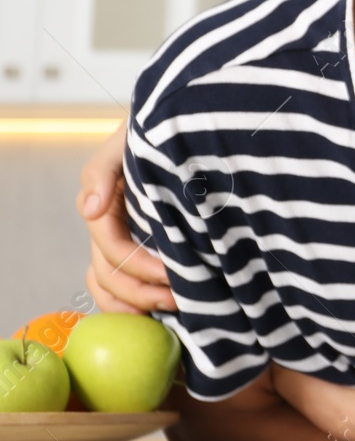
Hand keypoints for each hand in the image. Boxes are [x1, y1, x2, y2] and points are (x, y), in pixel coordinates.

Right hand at [78, 119, 173, 312]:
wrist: (179, 125)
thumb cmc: (155, 131)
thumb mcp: (127, 141)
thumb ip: (103, 171)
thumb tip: (89, 210)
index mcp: (104, 205)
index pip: (111, 247)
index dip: (139, 266)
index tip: (173, 274)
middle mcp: (108, 226)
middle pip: (108, 274)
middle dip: (140, 293)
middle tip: (178, 300)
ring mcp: (123, 237)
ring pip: (108, 285)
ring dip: (134, 304)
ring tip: (171, 310)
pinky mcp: (142, 243)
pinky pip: (123, 283)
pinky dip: (134, 303)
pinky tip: (160, 314)